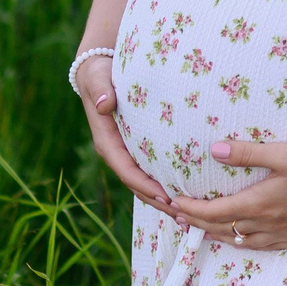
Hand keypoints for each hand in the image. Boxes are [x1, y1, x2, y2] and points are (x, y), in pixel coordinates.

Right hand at [75, 53, 175, 215]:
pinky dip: (166, 186)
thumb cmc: (99, 73)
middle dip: (159, 202)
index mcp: (107, 142)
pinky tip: (187, 194)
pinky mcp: (138, 150)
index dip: (145, 186)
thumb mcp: (97, 78)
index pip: (126, 170)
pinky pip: (152, 172)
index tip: (166, 197)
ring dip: (165, 200)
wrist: (97, 70)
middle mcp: (116, 152)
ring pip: (145, 184)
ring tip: (189, 215)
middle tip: (184, 215)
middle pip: (138, 185)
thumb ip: (100, 90)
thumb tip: (105, 104)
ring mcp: (127, 153)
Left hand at [169, 138, 286, 250]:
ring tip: (199, 228)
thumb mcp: (283, 153)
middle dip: (196, 223)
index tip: (172, 202)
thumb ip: (247, 152)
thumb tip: (213, 149)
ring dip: (215, 235)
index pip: (213, 212)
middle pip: (221, 229)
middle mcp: (265, 225)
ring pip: (239, 242)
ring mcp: (282, 235)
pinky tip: (242, 238)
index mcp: (258, 205)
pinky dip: (241, 242)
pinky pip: (260, 247)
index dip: (190, 209)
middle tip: (176, 216)